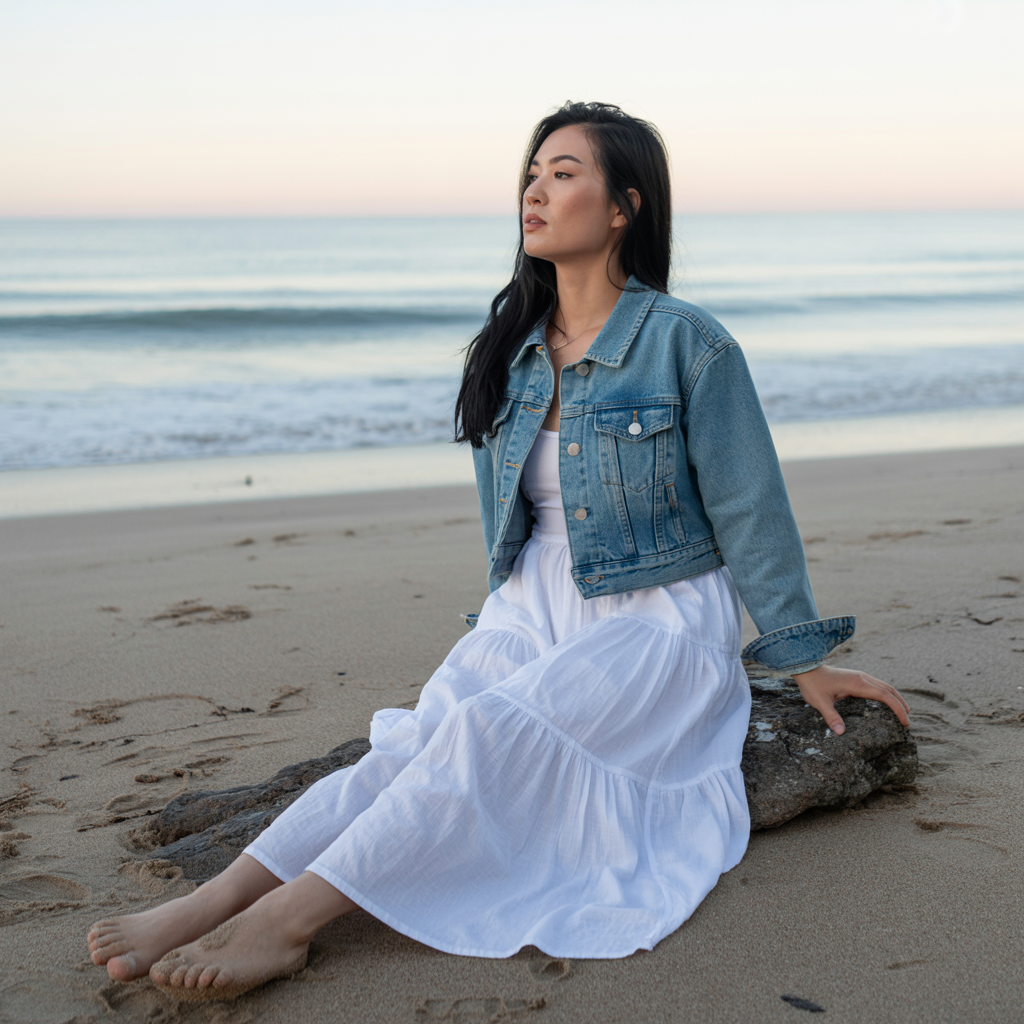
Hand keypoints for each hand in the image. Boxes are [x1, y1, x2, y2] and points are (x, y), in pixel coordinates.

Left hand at [790, 664, 909, 734]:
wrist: (806, 667)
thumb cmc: (813, 685)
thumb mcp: (820, 702)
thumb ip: (831, 716)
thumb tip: (841, 733)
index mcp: (858, 684)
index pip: (885, 696)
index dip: (898, 709)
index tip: (905, 722)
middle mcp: (862, 678)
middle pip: (889, 690)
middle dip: (901, 704)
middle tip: (907, 721)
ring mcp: (860, 676)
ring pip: (884, 686)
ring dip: (895, 698)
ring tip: (902, 712)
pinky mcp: (856, 676)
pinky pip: (876, 685)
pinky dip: (886, 694)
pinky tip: (886, 702)